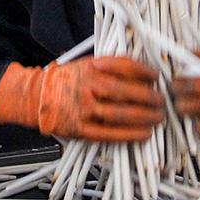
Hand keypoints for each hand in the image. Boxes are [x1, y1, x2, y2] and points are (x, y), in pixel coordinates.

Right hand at [0, 56, 164, 141]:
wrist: (37, 96)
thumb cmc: (67, 80)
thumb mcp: (88, 64)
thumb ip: (113, 68)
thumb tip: (145, 74)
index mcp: (92, 67)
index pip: (125, 67)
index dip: (145, 72)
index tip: (157, 77)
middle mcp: (88, 86)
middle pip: (126, 92)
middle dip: (150, 97)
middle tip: (162, 101)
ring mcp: (84, 109)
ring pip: (121, 114)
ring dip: (144, 117)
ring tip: (157, 118)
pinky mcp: (80, 129)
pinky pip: (110, 134)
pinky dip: (130, 135)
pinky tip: (143, 134)